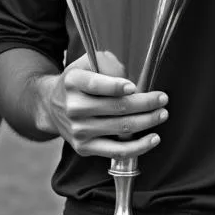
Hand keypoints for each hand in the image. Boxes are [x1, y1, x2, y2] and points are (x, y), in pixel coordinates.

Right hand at [41, 51, 167, 158]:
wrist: (51, 106)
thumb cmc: (77, 82)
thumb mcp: (86, 64)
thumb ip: (107, 65)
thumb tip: (131, 81)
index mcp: (73, 81)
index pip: (96, 85)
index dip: (115, 86)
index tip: (133, 87)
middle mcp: (74, 107)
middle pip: (116, 108)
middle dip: (145, 103)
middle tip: (162, 98)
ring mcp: (78, 130)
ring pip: (120, 128)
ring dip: (147, 122)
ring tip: (162, 114)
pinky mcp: (84, 148)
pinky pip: (116, 151)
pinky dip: (138, 147)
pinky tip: (153, 138)